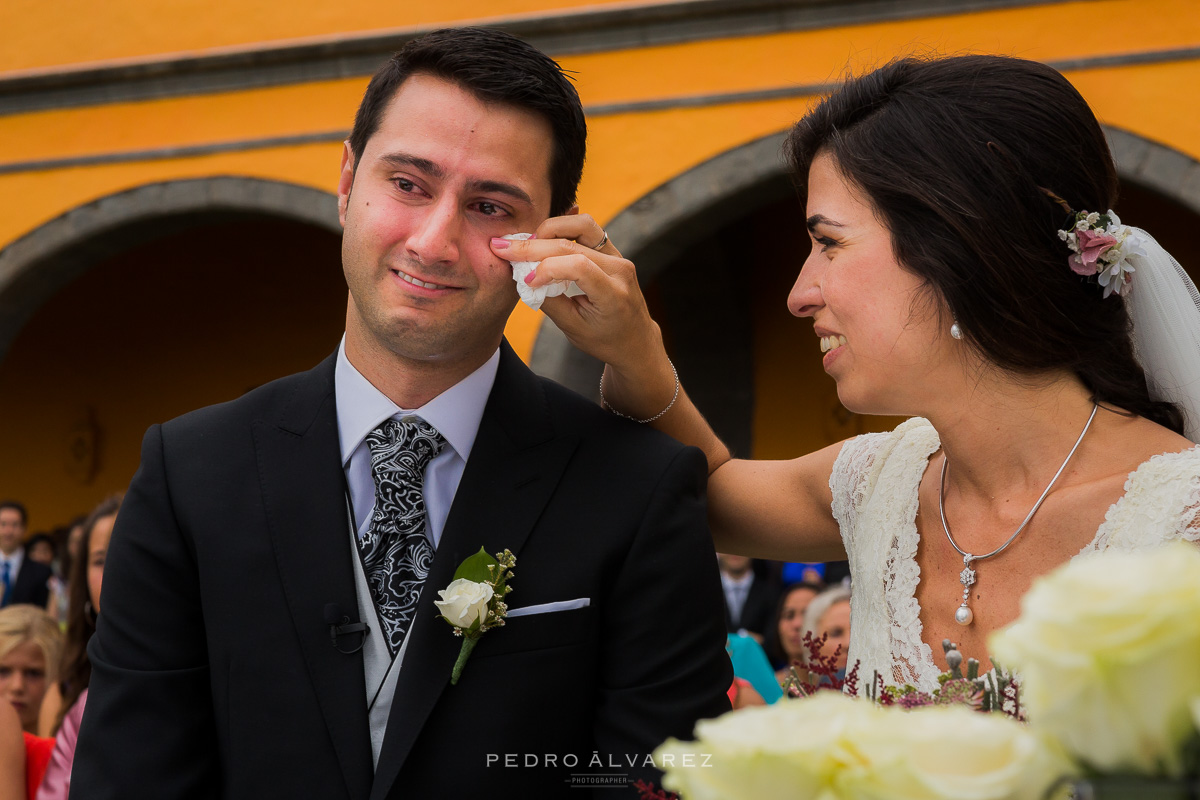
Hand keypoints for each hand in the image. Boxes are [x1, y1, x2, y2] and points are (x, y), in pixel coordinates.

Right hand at [489, 213, 662, 375]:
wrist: (635, 339)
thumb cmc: (605, 340)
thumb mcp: (574, 329)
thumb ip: (549, 301)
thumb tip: (523, 277)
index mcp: (614, 294)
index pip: (578, 266)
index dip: (547, 268)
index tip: (526, 281)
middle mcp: (620, 269)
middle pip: (573, 244)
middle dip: (533, 245)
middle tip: (503, 247)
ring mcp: (618, 256)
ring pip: (581, 225)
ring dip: (549, 229)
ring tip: (527, 244)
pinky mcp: (612, 250)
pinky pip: (585, 229)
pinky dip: (560, 229)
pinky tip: (541, 237)